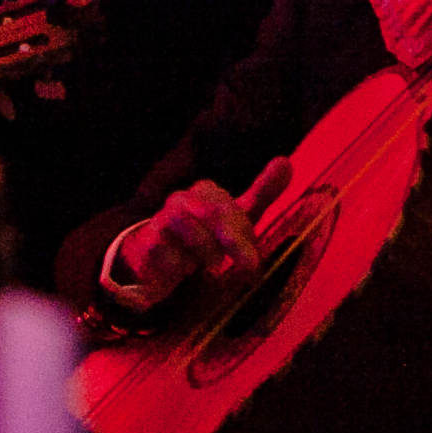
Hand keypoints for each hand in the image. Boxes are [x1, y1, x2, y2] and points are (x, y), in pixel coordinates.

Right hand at [113, 158, 294, 310]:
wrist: (155, 258)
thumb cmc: (203, 235)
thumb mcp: (235, 217)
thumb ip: (261, 192)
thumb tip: (285, 161)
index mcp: (205, 192)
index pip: (228, 204)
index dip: (243, 230)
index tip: (254, 258)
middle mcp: (182, 201)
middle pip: (210, 211)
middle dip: (233, 239)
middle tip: (249, 266)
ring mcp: (161, 221)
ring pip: (184, 224)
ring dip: (205, 249)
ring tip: (213, 267)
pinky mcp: (146, 244)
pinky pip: (162, 249)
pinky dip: (178, 263)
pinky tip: (185, 271)